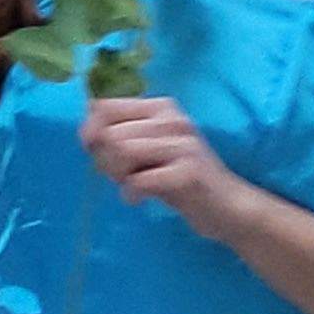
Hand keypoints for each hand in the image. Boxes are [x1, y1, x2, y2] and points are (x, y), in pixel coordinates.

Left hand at [81, 97, 238, 223]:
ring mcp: (183, 145)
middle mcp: (173, 120)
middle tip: (123, 177)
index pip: (105, 106)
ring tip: (132, 186)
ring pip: (121, 151)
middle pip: (109, 133)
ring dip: (118, 175)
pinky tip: (140, 199)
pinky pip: (138, 180)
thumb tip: (85, 131)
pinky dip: (131, 194)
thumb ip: (121, 135)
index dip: (91, 130)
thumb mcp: (151, 149)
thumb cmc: (182, 178)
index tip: (97, 151)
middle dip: (105, 161)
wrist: (229, 207)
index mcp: (162, 108)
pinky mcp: (188, 173)